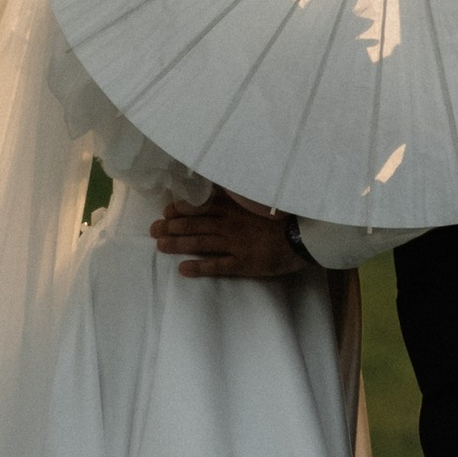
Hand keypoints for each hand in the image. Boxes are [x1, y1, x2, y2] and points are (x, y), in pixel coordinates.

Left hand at [150, 187, 304, 282]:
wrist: (303, 237)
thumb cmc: (282, 217)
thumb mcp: (259, 200)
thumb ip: (238, 195)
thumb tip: (216, 187)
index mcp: (234, 208)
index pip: (201, 206)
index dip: (181, 208)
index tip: (167, 210)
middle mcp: (230, 224)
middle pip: (195, 224)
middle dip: (172, 226)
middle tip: (153, 229)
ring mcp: (235, 244)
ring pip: (200, 242)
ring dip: (178, 244)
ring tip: (160, 246)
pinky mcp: (242, 263)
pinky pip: (217, 265)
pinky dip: (199, 267)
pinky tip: (183, 269)